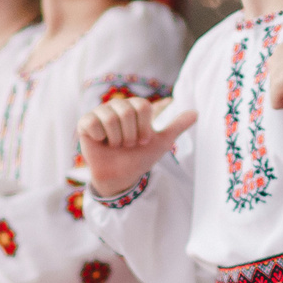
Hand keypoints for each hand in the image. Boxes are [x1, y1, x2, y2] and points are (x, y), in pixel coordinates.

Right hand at [77, 98, 197, 199]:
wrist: (122, 176)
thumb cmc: (140, 157)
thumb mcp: (162, 141)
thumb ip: (177, 125)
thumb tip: (196, 112)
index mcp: (135, 107)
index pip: (142, 106)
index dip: (144, 127)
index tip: (143, 140)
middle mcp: (118, 106)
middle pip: (126, 111)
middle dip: (130, 135)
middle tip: (128, 145)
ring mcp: (101, 112)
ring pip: (110, 118)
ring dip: (117, 139)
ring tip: (116, 145)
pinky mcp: (86, 122)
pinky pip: (93, 123)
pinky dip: (100, 138)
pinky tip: (101, 142)